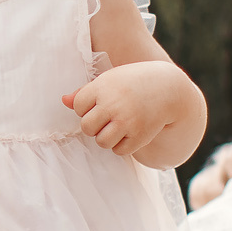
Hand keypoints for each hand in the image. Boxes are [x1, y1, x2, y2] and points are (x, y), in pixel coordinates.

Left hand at [64, 62, 196, 161]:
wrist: (168, 89)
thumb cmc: (132, 83)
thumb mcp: (109, 80)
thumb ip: (85, 92)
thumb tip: (63, 100)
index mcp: (102, 87)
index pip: (78, 106)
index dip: (87, 107)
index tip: (100, 103)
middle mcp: (112, 105)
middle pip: (86, 127)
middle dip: (94, 126)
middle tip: (107, 118)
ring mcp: (126, 121)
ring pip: (101, 141)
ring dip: (106, 137)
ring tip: (117, 126)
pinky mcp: (139, 136)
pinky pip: (119, 150)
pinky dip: (121, 145)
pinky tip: (129, 132)